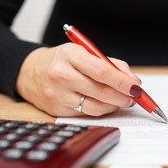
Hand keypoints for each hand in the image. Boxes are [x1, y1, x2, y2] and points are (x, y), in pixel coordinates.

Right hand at [16, 43, 140, 115]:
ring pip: (96, 107)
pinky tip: (105, 104)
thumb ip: (111, 64)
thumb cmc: (63, 61)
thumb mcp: (84, 53)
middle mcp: (61, 75)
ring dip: (115, 106)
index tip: (137, 87)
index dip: (123, 82)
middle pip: (101, 91)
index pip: (103, 71)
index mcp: (70, 55)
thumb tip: (133, 81)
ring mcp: (58, 95)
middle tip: (134, 97)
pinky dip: (101, 110)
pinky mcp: (57, 110)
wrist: (30, 72)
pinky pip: (87, 114)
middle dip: (123, 96)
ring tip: (122, 101)